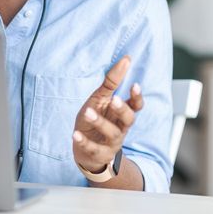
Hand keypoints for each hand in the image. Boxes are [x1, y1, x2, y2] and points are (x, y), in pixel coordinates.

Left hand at [72, 55, 142, 172]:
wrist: (88, 151)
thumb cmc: (96, 121)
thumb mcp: (101, 99)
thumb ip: (112, 82)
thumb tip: (126, 59)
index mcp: (122, 114)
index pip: (136, 106)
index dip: (137, 97)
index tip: (134, 84)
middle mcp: (120, 128)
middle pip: (128, 120)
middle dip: (123, 110)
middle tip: (114, 99)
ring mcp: (110, 143)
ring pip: (111, 134)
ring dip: (100, 122)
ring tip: (88, 112)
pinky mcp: (98, 154)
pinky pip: (93, 149)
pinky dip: (84, 142)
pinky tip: (75, 134)